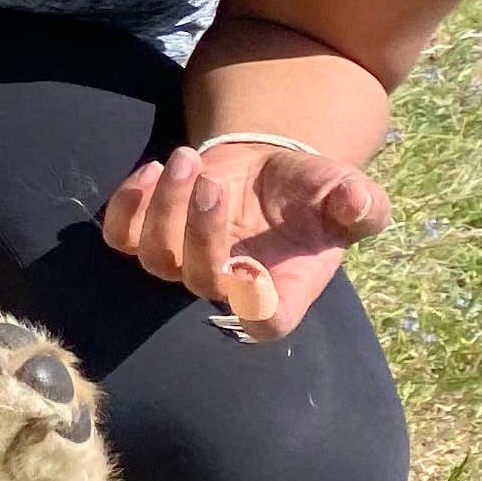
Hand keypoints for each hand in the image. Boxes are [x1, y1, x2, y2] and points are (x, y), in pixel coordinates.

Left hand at [98, 140, 387, 341]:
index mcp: (281, 290)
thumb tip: (357, 201)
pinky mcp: (149, 236)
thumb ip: (361, 204)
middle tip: (212, 182)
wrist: (270, 173)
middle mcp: (227, 286)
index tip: (251, 265)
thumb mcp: (348, 193)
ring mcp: (183, 264)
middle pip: (197, 279)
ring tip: (188, 159)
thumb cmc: (314, 194)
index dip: (251, 302)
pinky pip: (120, 237)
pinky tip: (155, 169)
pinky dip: (126, 205)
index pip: (264, 321)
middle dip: (199, 230)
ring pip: (153, 257)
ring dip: (163, 206)